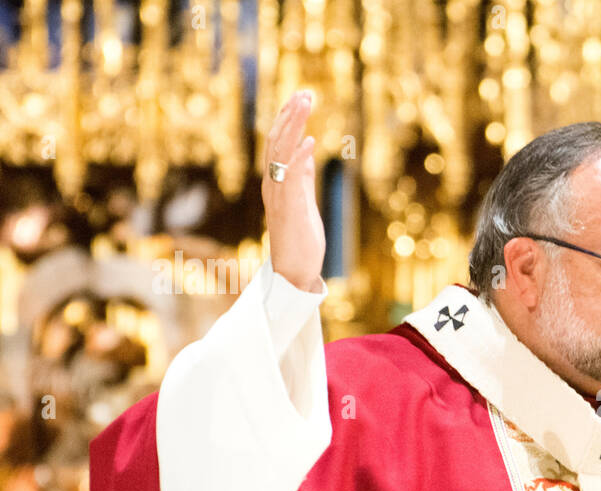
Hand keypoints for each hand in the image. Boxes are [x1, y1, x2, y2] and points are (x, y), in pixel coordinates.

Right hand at [262, 91, 324, 292]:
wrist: (295, 272)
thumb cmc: (300, 239)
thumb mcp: (304, 200)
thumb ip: (303, 177)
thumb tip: (307, 153)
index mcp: (277, 181)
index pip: (278, 142)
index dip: (288, 118)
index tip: (301, 96)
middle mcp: (273, 185)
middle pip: (277, 141)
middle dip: (291, 115)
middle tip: (306, 92)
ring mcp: (279, 196)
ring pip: (281, 154)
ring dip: (294, 127)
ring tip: (306, 104)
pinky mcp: (290, 210)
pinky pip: (292, 180)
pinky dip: (299, 159)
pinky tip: (310, 142)